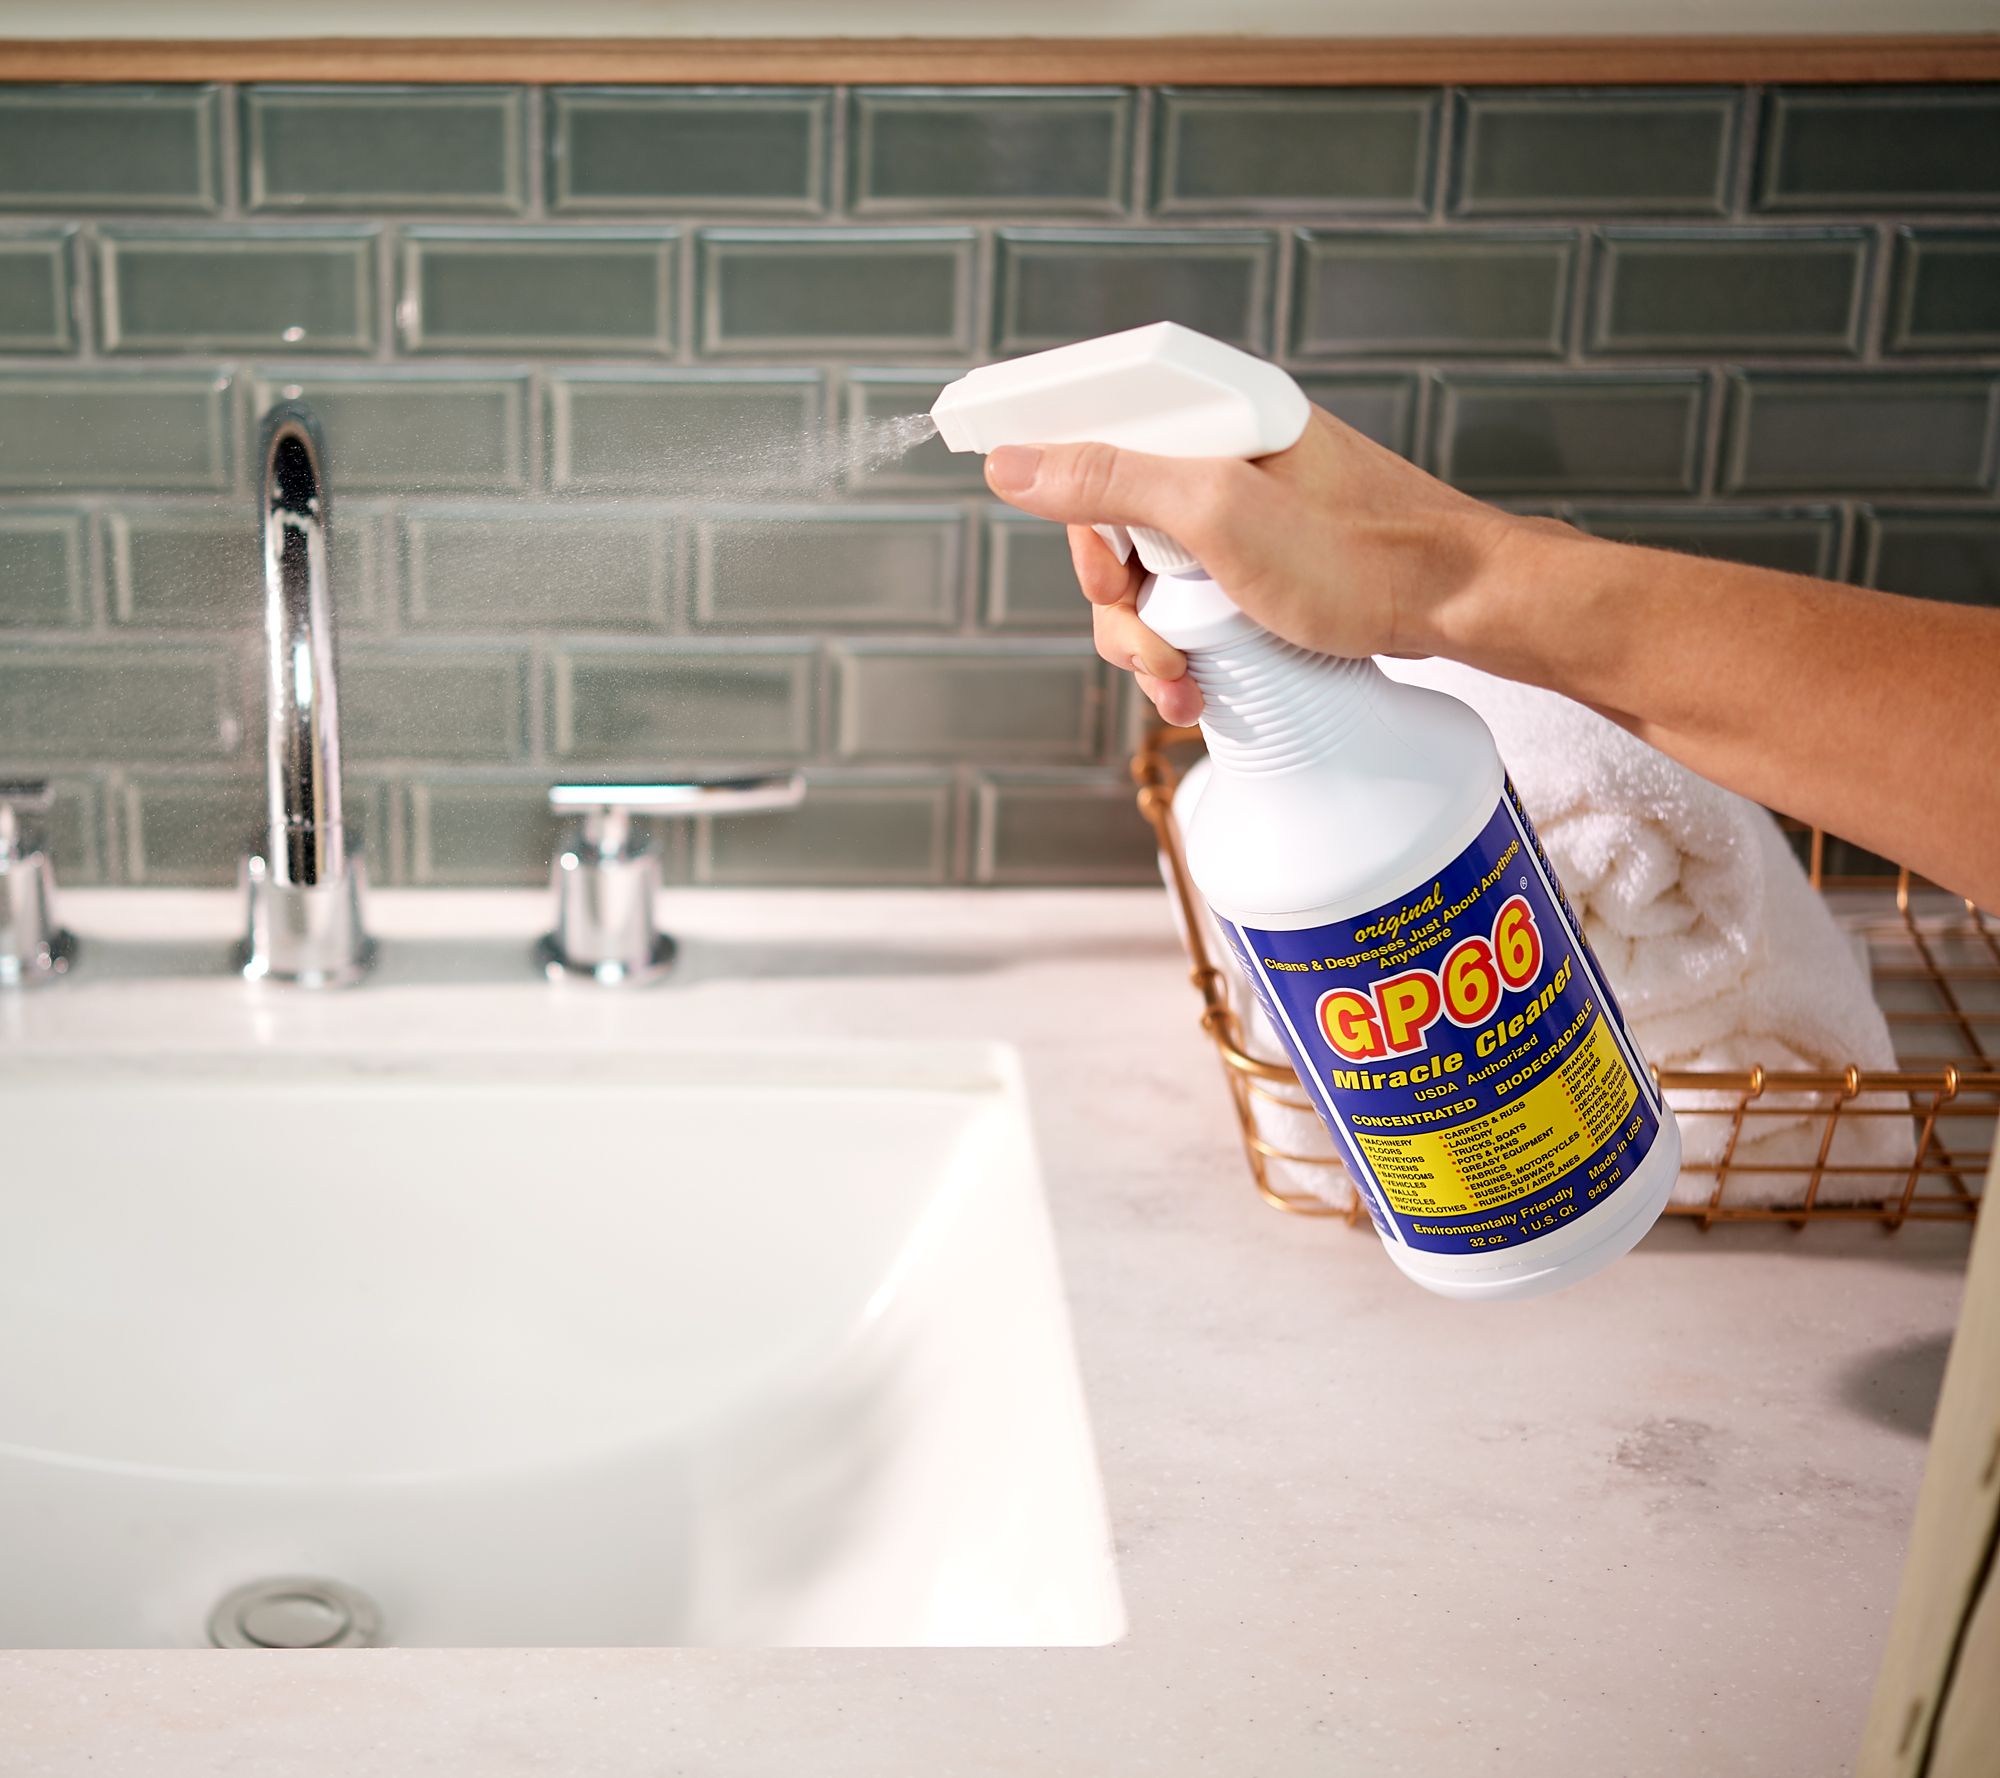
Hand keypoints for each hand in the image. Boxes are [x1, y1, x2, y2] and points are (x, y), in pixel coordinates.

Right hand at [983, 405, 1526, 723]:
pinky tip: (1200, 685)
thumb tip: (1010, 459)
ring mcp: (1239, 508)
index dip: (1051, 472)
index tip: (1009, 482)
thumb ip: (1110, 479)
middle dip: (1112, 595)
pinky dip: (1181, 646)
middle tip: (1148, 638)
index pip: (1089, 419)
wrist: (1464, 605)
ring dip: (1146, 638)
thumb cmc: (1359, 554)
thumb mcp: (1218, 514)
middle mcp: (1219, 451)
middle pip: (1106, 517)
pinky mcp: (1258, 559)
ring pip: (1143, 570)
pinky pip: (1186, 597)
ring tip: (1182, 682)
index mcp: (1209, 411)